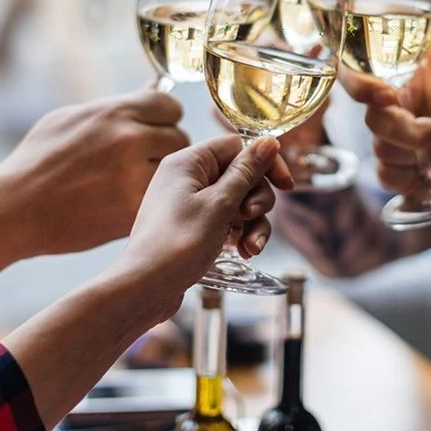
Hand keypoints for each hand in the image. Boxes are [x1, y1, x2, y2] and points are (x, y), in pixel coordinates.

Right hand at [0, 90, 189, 282]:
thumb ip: (116, 105)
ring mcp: (134, 176)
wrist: (14, 208)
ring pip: (174, 170)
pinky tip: (126, 202)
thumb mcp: (70, 118)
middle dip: (164, 148)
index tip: (152, 130)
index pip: (169, 105)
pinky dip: (150, 201)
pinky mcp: (134, 210)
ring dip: (161, 175)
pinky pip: (160, 197)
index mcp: (115, 112)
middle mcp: (130, 139)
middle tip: (142, 161)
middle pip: (179, 137)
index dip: (162, 119)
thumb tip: (154, 88)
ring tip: (134, 182)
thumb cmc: (37, 160)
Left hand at [113, 135, 292, 313]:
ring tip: (250, 248)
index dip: (264, 163)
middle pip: (241, 175)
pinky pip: (225, 221)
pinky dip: (238, 235)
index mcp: (188, 162)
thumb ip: (246, 172)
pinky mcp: (192, 227)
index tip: (286, 186)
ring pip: (237, 202)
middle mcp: (187, 178)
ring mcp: (189, 204)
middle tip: (251, 217)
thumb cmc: (177, 244)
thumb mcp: (220, 204)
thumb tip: (268, 142)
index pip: (237, 146)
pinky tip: (244, 254)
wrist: (144, 288)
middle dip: (257, 200)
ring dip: (252, 224)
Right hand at [343, 10, 430, 202]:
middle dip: (403, 131)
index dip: (360, 86)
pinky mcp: (402, 170)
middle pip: (373, 119)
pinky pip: (383, 174)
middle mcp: (396, 110)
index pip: (361, 78)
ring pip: (378, 148)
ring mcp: (397, 142)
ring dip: (406, 155)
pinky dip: (401, 178)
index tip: (384, 96)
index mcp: (404, 84)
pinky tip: (424, 176)